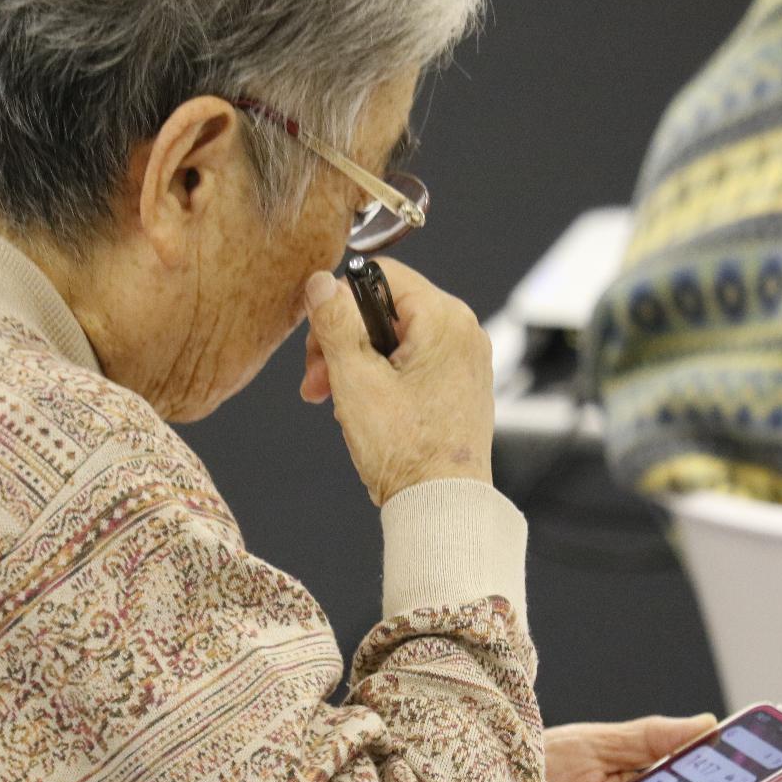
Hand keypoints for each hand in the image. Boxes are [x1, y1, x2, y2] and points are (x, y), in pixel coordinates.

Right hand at [300, 259, 493, 505]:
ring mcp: (465, 361)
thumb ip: (334, 323)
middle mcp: (463, 331)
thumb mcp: (355, 378)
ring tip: (335, 402)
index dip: (339, 303)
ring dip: (356, 365)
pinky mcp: (460, 387)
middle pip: (385, 310)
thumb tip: (320, 282)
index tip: (318, 342)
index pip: (380, 275)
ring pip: (394, 340)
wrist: (441, 505)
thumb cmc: (406, 449)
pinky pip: (412, 365)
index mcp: (444, 318)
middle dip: (343, 342)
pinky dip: (382, 380)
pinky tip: (363, 410)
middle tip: (317, 381)